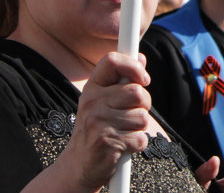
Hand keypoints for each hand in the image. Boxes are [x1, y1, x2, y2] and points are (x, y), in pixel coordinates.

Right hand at [55, 52, 153, 191]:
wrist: (79, 164)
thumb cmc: (97, 128)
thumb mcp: (103, 100)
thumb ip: (123, 80)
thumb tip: (141, 58)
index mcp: (92, 88)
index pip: (112, 60)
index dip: (133, 65)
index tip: (143, 78)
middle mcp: (92, 102)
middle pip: (136, 92)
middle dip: (144, 104)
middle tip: (132, 113)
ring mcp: (98, 122)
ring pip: (142, 116)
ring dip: (139, 127)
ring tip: (124, 130)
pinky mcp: (107, 142)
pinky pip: (140, 138)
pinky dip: (138, 143)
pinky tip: (123, 145)